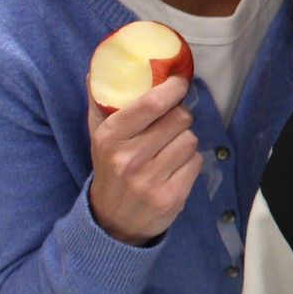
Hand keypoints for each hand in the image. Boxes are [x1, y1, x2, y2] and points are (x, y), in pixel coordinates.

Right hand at [86, 74, 202, 245]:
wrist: (112, 222)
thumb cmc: (110, 168)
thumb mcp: (99, 137)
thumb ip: (100, 104)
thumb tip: (96, 71)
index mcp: (110, 137)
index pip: (151, 103)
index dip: (173, 89)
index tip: (179, 83)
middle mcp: (129, 159)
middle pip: (180, 118)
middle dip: (180, 117)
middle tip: (170, 124)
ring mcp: (150, 180)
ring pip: (191, 139)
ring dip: (185, 141)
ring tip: (168, 150)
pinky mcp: (171, 197)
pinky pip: (197, 162)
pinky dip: (190, 163)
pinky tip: (174, 169)